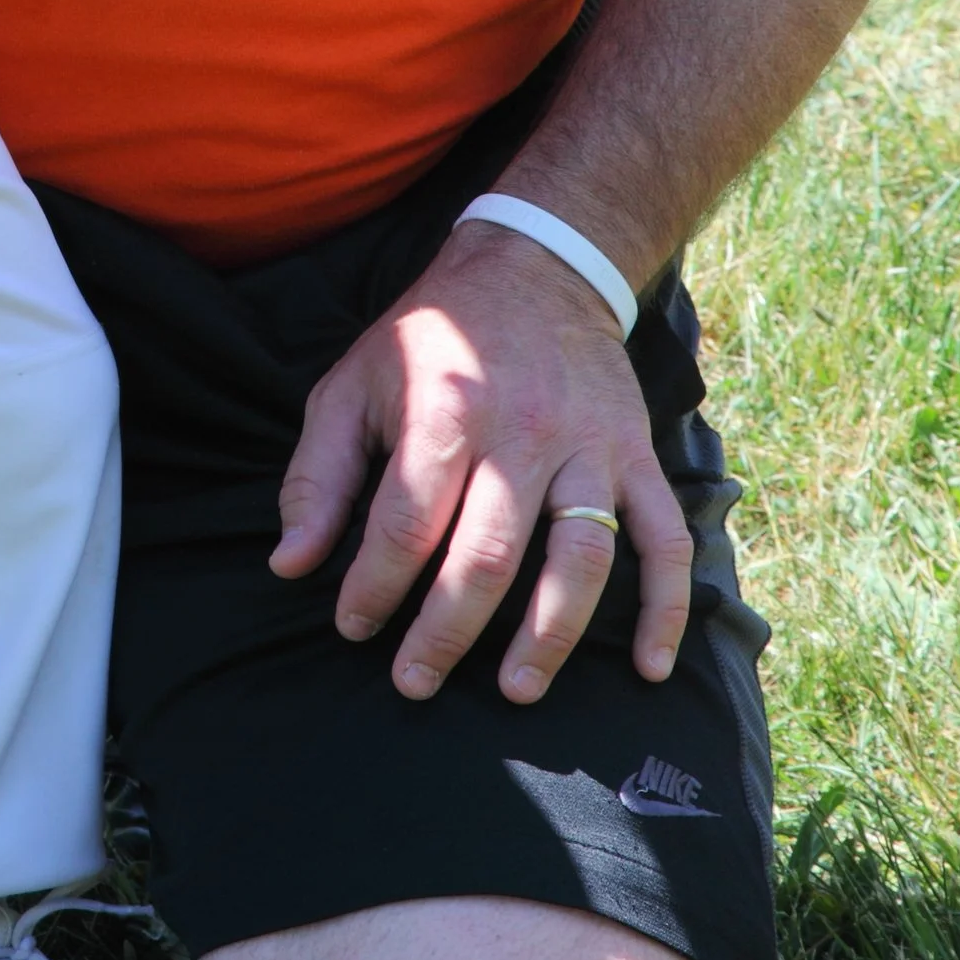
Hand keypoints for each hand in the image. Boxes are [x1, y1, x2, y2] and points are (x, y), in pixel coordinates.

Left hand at [270, 218, 691, 702]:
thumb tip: (291, 566)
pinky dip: (668, 608)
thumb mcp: (351, 384)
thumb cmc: (430, 339)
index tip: (354, 626)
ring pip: (580, 557)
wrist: (536, 267)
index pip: (405, 523)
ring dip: (550, 635)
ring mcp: (589, 447)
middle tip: (415, 683)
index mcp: (445, 412)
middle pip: (488, 554)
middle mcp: (523, 433)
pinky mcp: (635, 456)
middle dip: (447, 632)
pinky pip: (664, 540)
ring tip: (516, 691)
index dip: (374, 586)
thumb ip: (319, 477)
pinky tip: (651, 668)